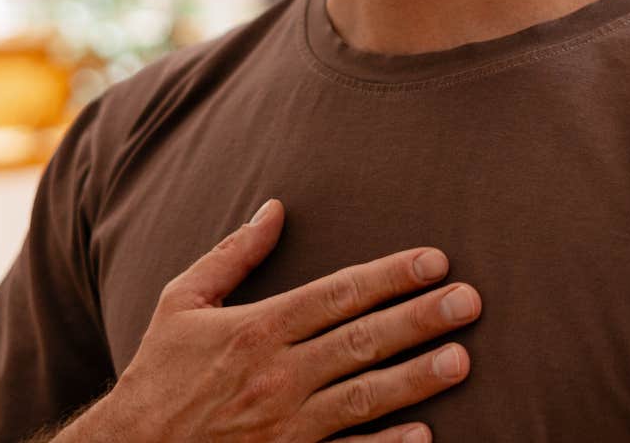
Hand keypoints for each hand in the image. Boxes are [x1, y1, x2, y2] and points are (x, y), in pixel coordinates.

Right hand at [63, 199, 478, 442]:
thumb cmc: (158, 373)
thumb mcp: (181, 301)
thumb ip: (232, 255)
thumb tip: (275, 208)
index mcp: (255, 329)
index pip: (337, 294)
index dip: (390, 275)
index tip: (435, 260)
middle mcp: (275, 376)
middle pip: (360, 340)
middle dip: (419, 318)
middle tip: (470, 301)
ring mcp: (284, 427)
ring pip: (362, 398)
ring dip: (416, 379)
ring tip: (462, 360)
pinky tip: (426, 436)